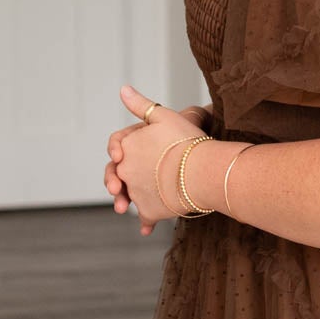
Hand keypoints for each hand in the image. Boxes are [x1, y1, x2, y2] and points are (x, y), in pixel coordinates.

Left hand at [106, 84, 209, 236]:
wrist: (204, 170)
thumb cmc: (187, 140)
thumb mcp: (163, 115)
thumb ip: (141, 105)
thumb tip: (123, 89)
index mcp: (126, 148)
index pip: (115, 150)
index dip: (119, 152)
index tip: (121, 156)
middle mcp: (126, 171)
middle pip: (120, 176)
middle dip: (120, 182)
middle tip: (122, 187)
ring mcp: (137, 193)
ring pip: (132, 198)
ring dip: (131, 202)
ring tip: (133, 208)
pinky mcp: (150, 211)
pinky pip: (146, 218)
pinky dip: (146, 223)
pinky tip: (146, 229)